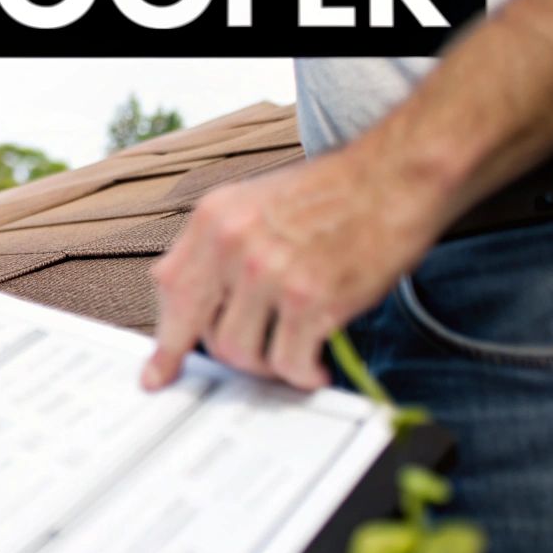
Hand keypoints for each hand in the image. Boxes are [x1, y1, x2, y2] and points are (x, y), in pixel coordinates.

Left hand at [141, 145, 444, 392]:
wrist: (393, 178)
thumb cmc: (332, 193)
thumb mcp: (253, 202)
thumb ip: (217, 246)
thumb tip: (189, 296)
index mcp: (213, 219)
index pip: (171, 290)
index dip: (166, 339)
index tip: (159, 373)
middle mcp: (232, 244)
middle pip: (201, 330)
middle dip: (227, 355)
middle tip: (257, 358)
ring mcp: (269, 273)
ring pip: (240, 352)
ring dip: (267, 366)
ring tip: (291, 356)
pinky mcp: (311, 299)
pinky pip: (288, 362)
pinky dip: (301, 374)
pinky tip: (315, 367)